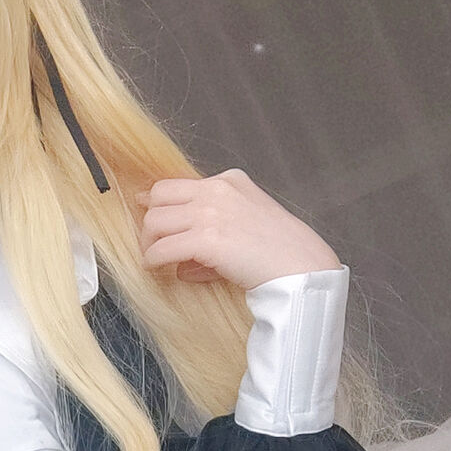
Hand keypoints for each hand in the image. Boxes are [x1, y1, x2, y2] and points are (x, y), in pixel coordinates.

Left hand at [135, 169, 340, 291]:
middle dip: (150, 222)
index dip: (159, 203)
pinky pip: (162, 248)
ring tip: (154, 260)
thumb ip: (216, 230)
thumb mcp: (249, 224)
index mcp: (230, 181)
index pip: (179, 184)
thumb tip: (182, 260)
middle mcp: (217, 190)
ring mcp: (211, 212)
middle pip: (159, 196)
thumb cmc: (280, 252)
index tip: (151, 216)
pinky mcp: (206, 239)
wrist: (301, 266)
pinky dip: (153, 260)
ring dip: (149, 243)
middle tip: (151, 243)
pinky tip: (155, 269)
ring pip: (155, 220)